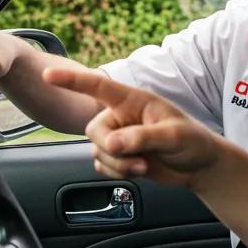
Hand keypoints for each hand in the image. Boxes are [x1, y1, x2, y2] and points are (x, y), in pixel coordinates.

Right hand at [42, 67, 222, 187]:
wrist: (199, 166)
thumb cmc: (192, 142)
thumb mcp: (173, 137)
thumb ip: (142, 138)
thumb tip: (112, 143)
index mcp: (134, 100)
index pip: (98, 87)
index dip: (72, 80)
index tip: (48, 74)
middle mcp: (121, 116)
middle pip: (94, 130)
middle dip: (112, 149)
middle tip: (138, 159)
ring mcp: (118, 137)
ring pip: (97, 151)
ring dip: (118, 165)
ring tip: (144, 165)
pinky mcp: (117, 157)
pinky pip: (101, 166)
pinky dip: (117, 173)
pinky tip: (138, 170)